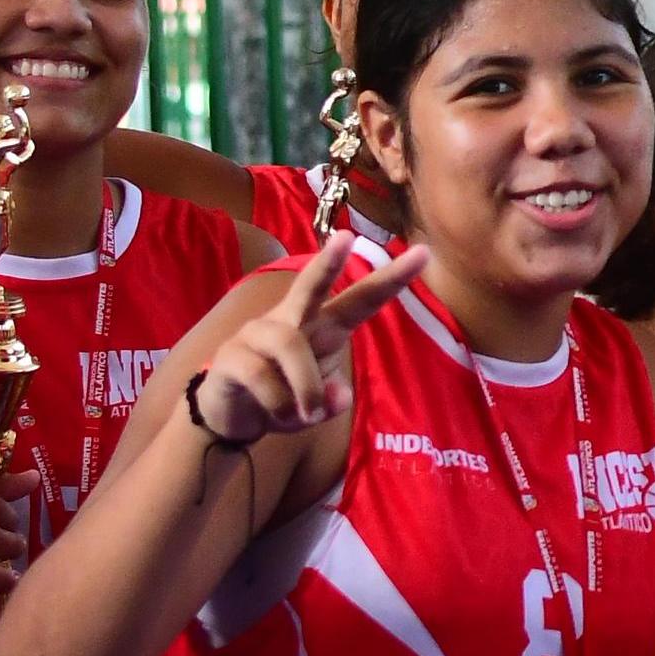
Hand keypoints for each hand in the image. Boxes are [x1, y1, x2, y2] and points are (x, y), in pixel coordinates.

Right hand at [189, 231, 428, 444]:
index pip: (361, 299)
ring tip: (308, 414)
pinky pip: (260, 375)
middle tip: (345, 238)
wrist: (231, 417)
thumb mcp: (316, 408)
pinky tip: (279, 416)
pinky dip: (278, 404)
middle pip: (311, 285)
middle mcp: (291, 320)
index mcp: (323, 326)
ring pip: (288, 343)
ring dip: (305, 386)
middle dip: (329, 262)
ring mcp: (256, 333)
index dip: (392, 279)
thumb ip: (331, 401)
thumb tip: (336, 398)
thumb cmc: (283, 399)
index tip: (424, 253)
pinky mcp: (230, 356)